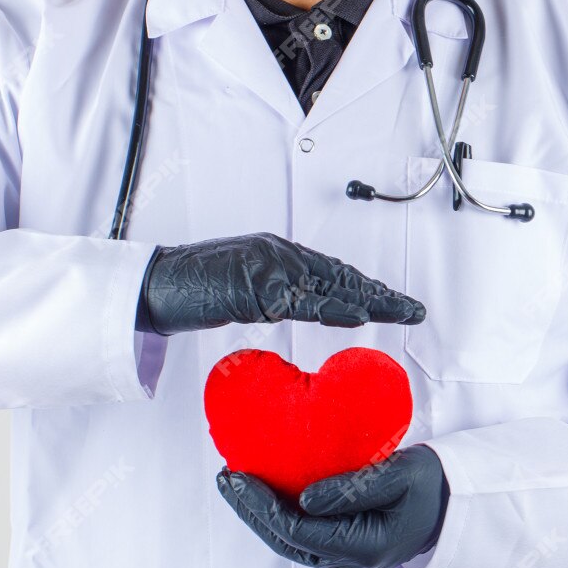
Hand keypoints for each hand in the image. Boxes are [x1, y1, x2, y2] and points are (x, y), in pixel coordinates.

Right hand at [135, 232, 424, 335]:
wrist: (153, 283)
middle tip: (414, 310)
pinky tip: (359, 316)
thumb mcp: (240, 289)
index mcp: (276, 251)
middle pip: (341, 273)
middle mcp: (277, 251)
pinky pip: (302, 300)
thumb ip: (272, 294)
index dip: (366, 286)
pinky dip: (334, 307)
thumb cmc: (191, 288)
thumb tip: (297, 310)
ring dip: (370, 300)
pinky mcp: (255, 285)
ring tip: (401, 312)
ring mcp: (267, 265)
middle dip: (381, 293)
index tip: (393, 301)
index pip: (332, 270)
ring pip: (330, 284)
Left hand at [215, 444, 449, 567]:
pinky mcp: (345, 547)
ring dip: (261, 514)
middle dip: (251, 511)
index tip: (239, 477)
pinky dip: (279, 514)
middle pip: (285, 542)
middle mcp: (351, 562)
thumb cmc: (431, 483)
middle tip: (226, 479)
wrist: (454, 499)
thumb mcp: (399, 475)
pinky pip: (303, 535)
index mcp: (364, 547)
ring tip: (236, 484)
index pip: (297, 531)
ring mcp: (347, 559)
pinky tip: (264, 492)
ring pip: (290, 542)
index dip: (263, 506)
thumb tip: (304, 499)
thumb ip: (353, 488)